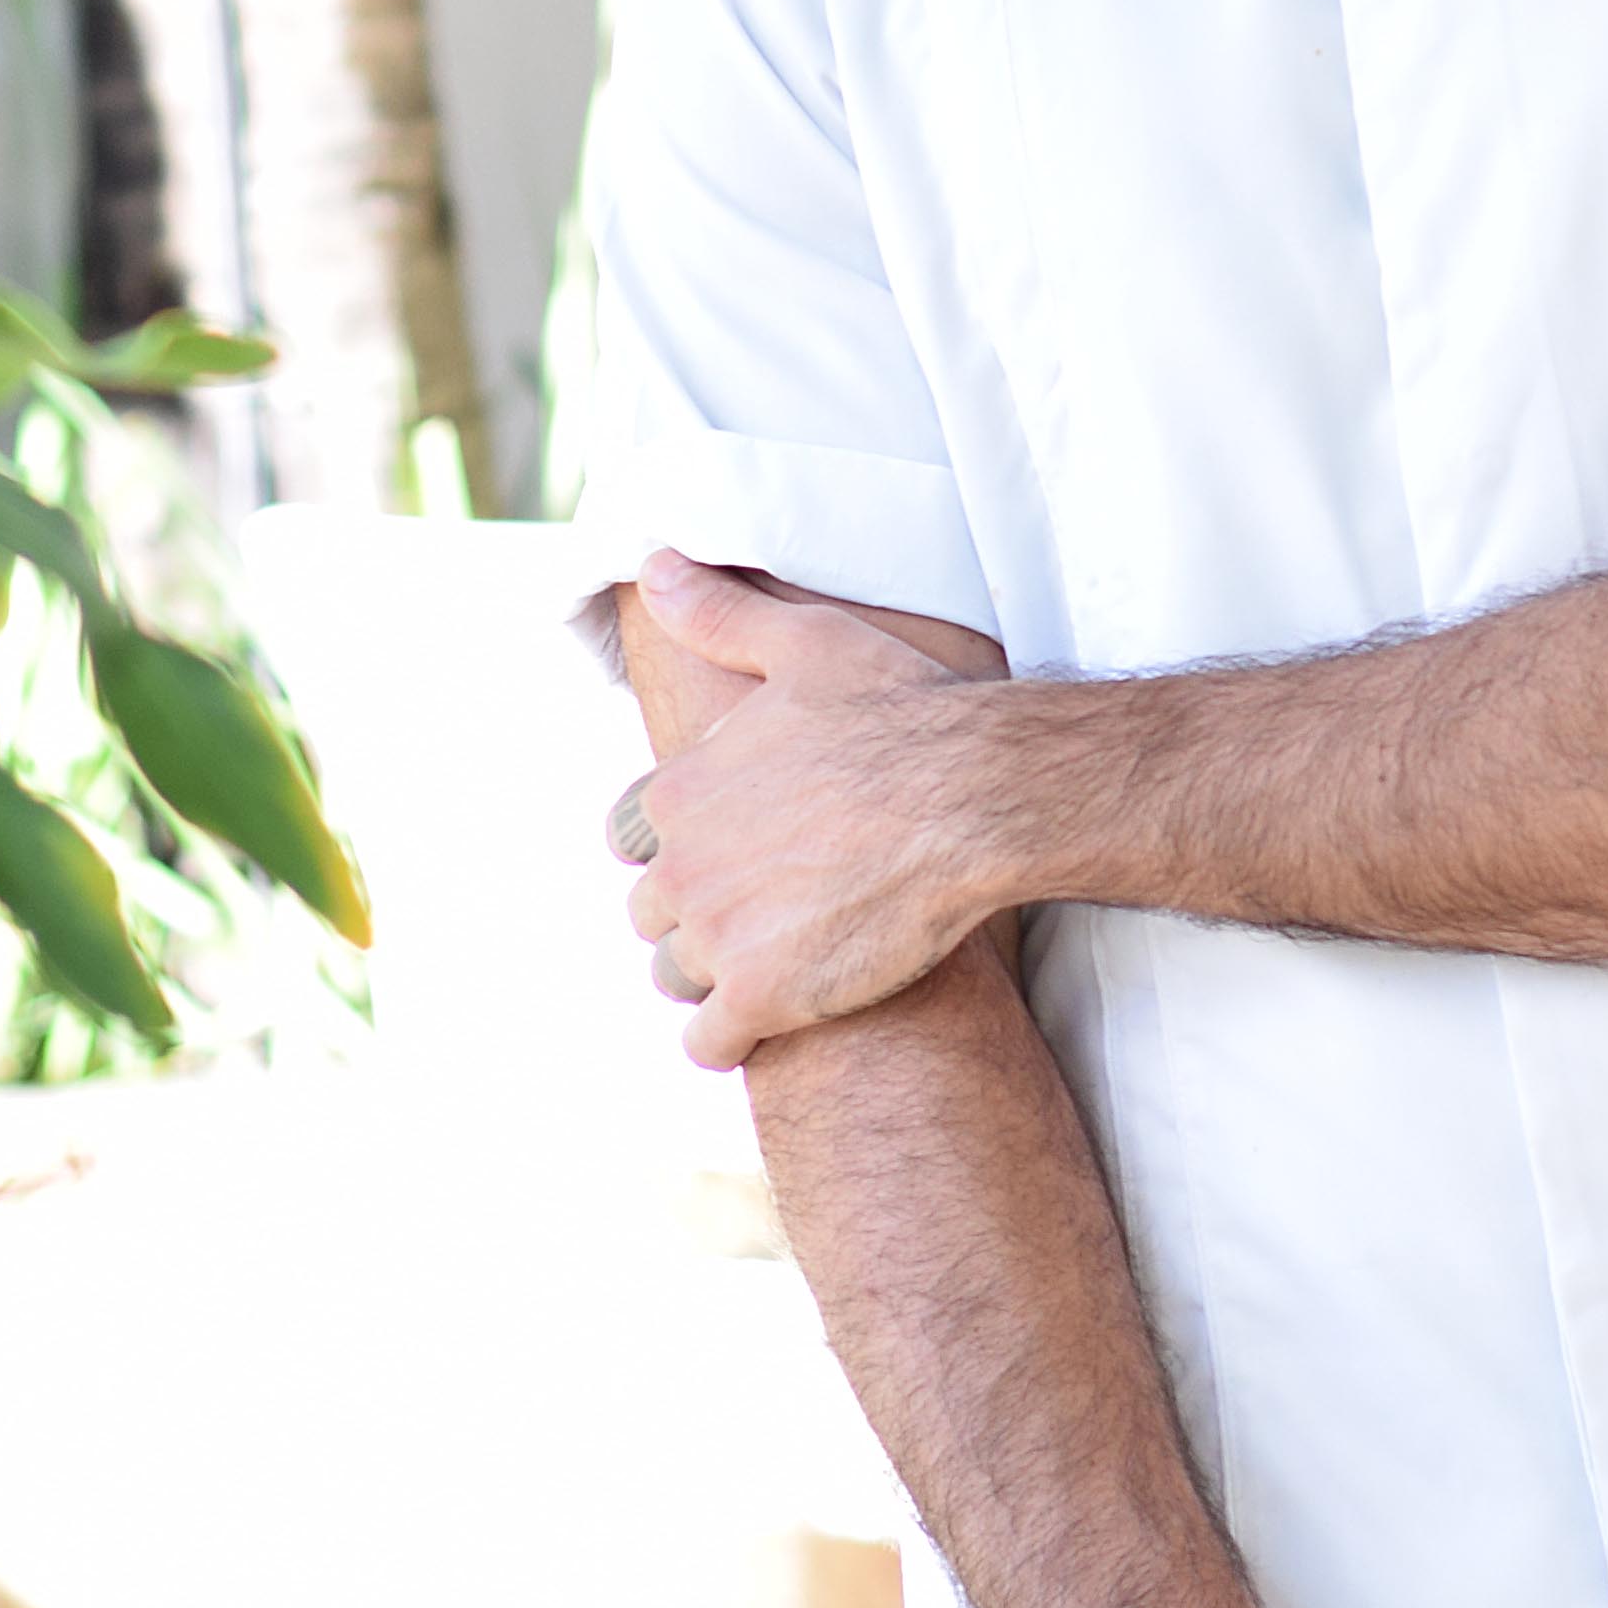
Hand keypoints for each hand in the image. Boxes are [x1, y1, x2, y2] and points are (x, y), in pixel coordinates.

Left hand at [617, 550, 1008, 1064]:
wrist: (977, 797)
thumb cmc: (902, 713)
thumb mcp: (803, 643)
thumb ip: (716, 613)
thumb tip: (651, 561)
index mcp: (679, 790)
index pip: (630, 839)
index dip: (678, 848)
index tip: (727, 853)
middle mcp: (682, 867)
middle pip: (651, 916)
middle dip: (695, 916)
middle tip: (763, 911)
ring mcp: (718, 938)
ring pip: (675, 979)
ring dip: (714, 978)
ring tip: (775, 964)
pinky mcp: (763, 999)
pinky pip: (710, 1045)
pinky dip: (732, 1040)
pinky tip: (776, 1019)